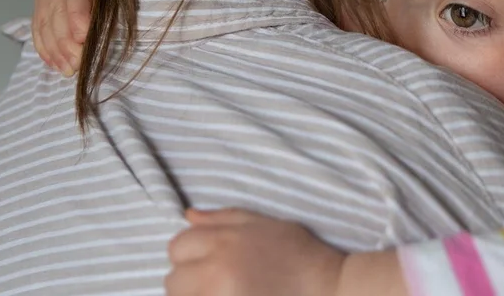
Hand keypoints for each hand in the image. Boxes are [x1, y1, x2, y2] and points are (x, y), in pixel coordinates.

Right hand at [32, 0, 99, 75]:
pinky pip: (37, 28)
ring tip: (68, 70)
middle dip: (66, 42)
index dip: (77, 18)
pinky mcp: (39, 3)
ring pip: (46, 23)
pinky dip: (45, 48)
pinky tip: (55, 64)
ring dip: (55, 50)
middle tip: (78, 64)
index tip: (83, 40)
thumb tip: (109, 26)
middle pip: (58, 12)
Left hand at [166, 208, 345, 295]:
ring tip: (223, 292)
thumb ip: (225, 218)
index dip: (191, 254)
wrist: (328, 291)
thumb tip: (188, 216)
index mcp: (225, 242)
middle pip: (174, 279)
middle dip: (190, 280)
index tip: (209, 262)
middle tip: (216, 283)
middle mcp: (216, 271)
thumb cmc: (301, 256)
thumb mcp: (266, 225)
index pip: (178, 246)